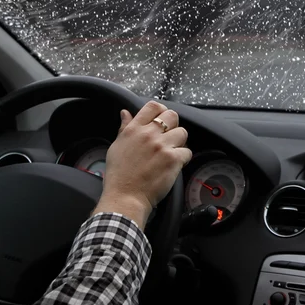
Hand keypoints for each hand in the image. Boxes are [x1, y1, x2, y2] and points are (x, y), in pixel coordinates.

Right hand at [93, 101, 191, 229]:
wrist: (125, 197)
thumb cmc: (119, 176)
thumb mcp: (117, 147)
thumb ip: (124, 128)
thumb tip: (125, 113)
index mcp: (134, 129)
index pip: (153, 106)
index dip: (161, 111)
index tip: (162, 120)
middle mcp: (148, 134)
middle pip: (172, 115)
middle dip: (173, 125)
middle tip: (169, 137)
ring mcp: (162, 146)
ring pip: (183, 132)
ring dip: (180, 142)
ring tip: (172, 152)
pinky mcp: (173, 159)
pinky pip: (187, 151)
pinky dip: (183, 158)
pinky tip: (174, 165)